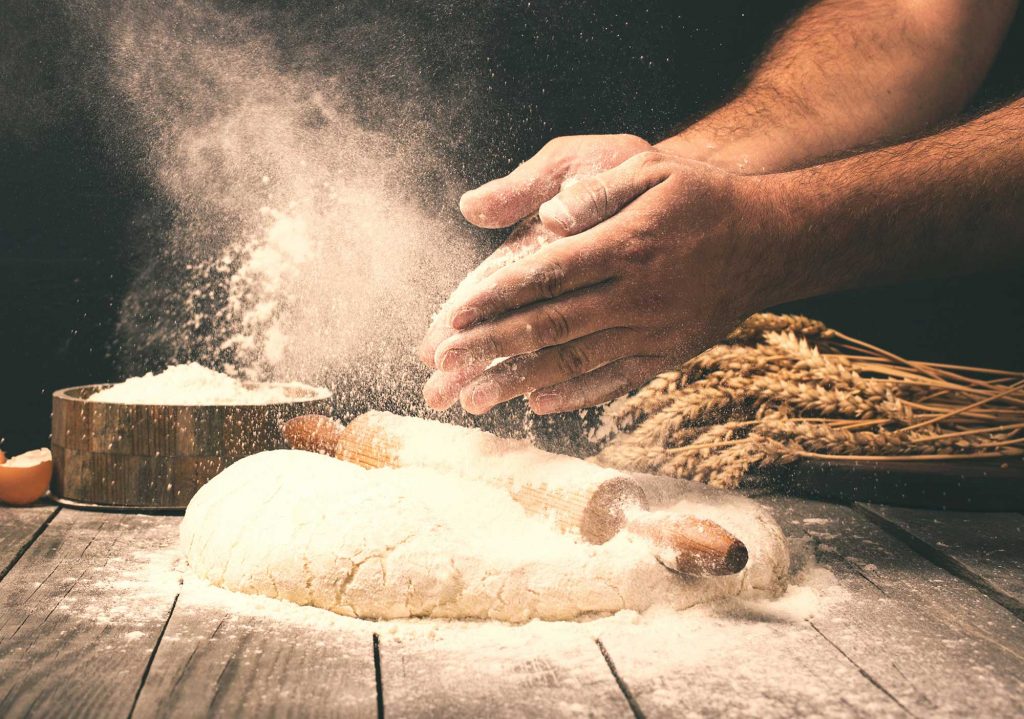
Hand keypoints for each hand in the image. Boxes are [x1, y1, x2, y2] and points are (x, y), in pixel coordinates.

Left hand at [422, 149, 786, 413]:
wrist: (768, 242)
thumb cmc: (702, 198)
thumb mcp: (653, 171)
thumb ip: (597, 194)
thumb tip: (547, 219)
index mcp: (626, 246)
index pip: (547, 275)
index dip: (496, 297)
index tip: (454, 316)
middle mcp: (636, 295)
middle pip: (550, 325)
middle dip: (490, 348)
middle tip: (443, 367)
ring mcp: (651, 330)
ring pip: (574, 361)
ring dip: (519, 381)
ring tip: (473, 399)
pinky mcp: (666, 354)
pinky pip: (614, 381)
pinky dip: (575, 395)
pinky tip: (537, 404)